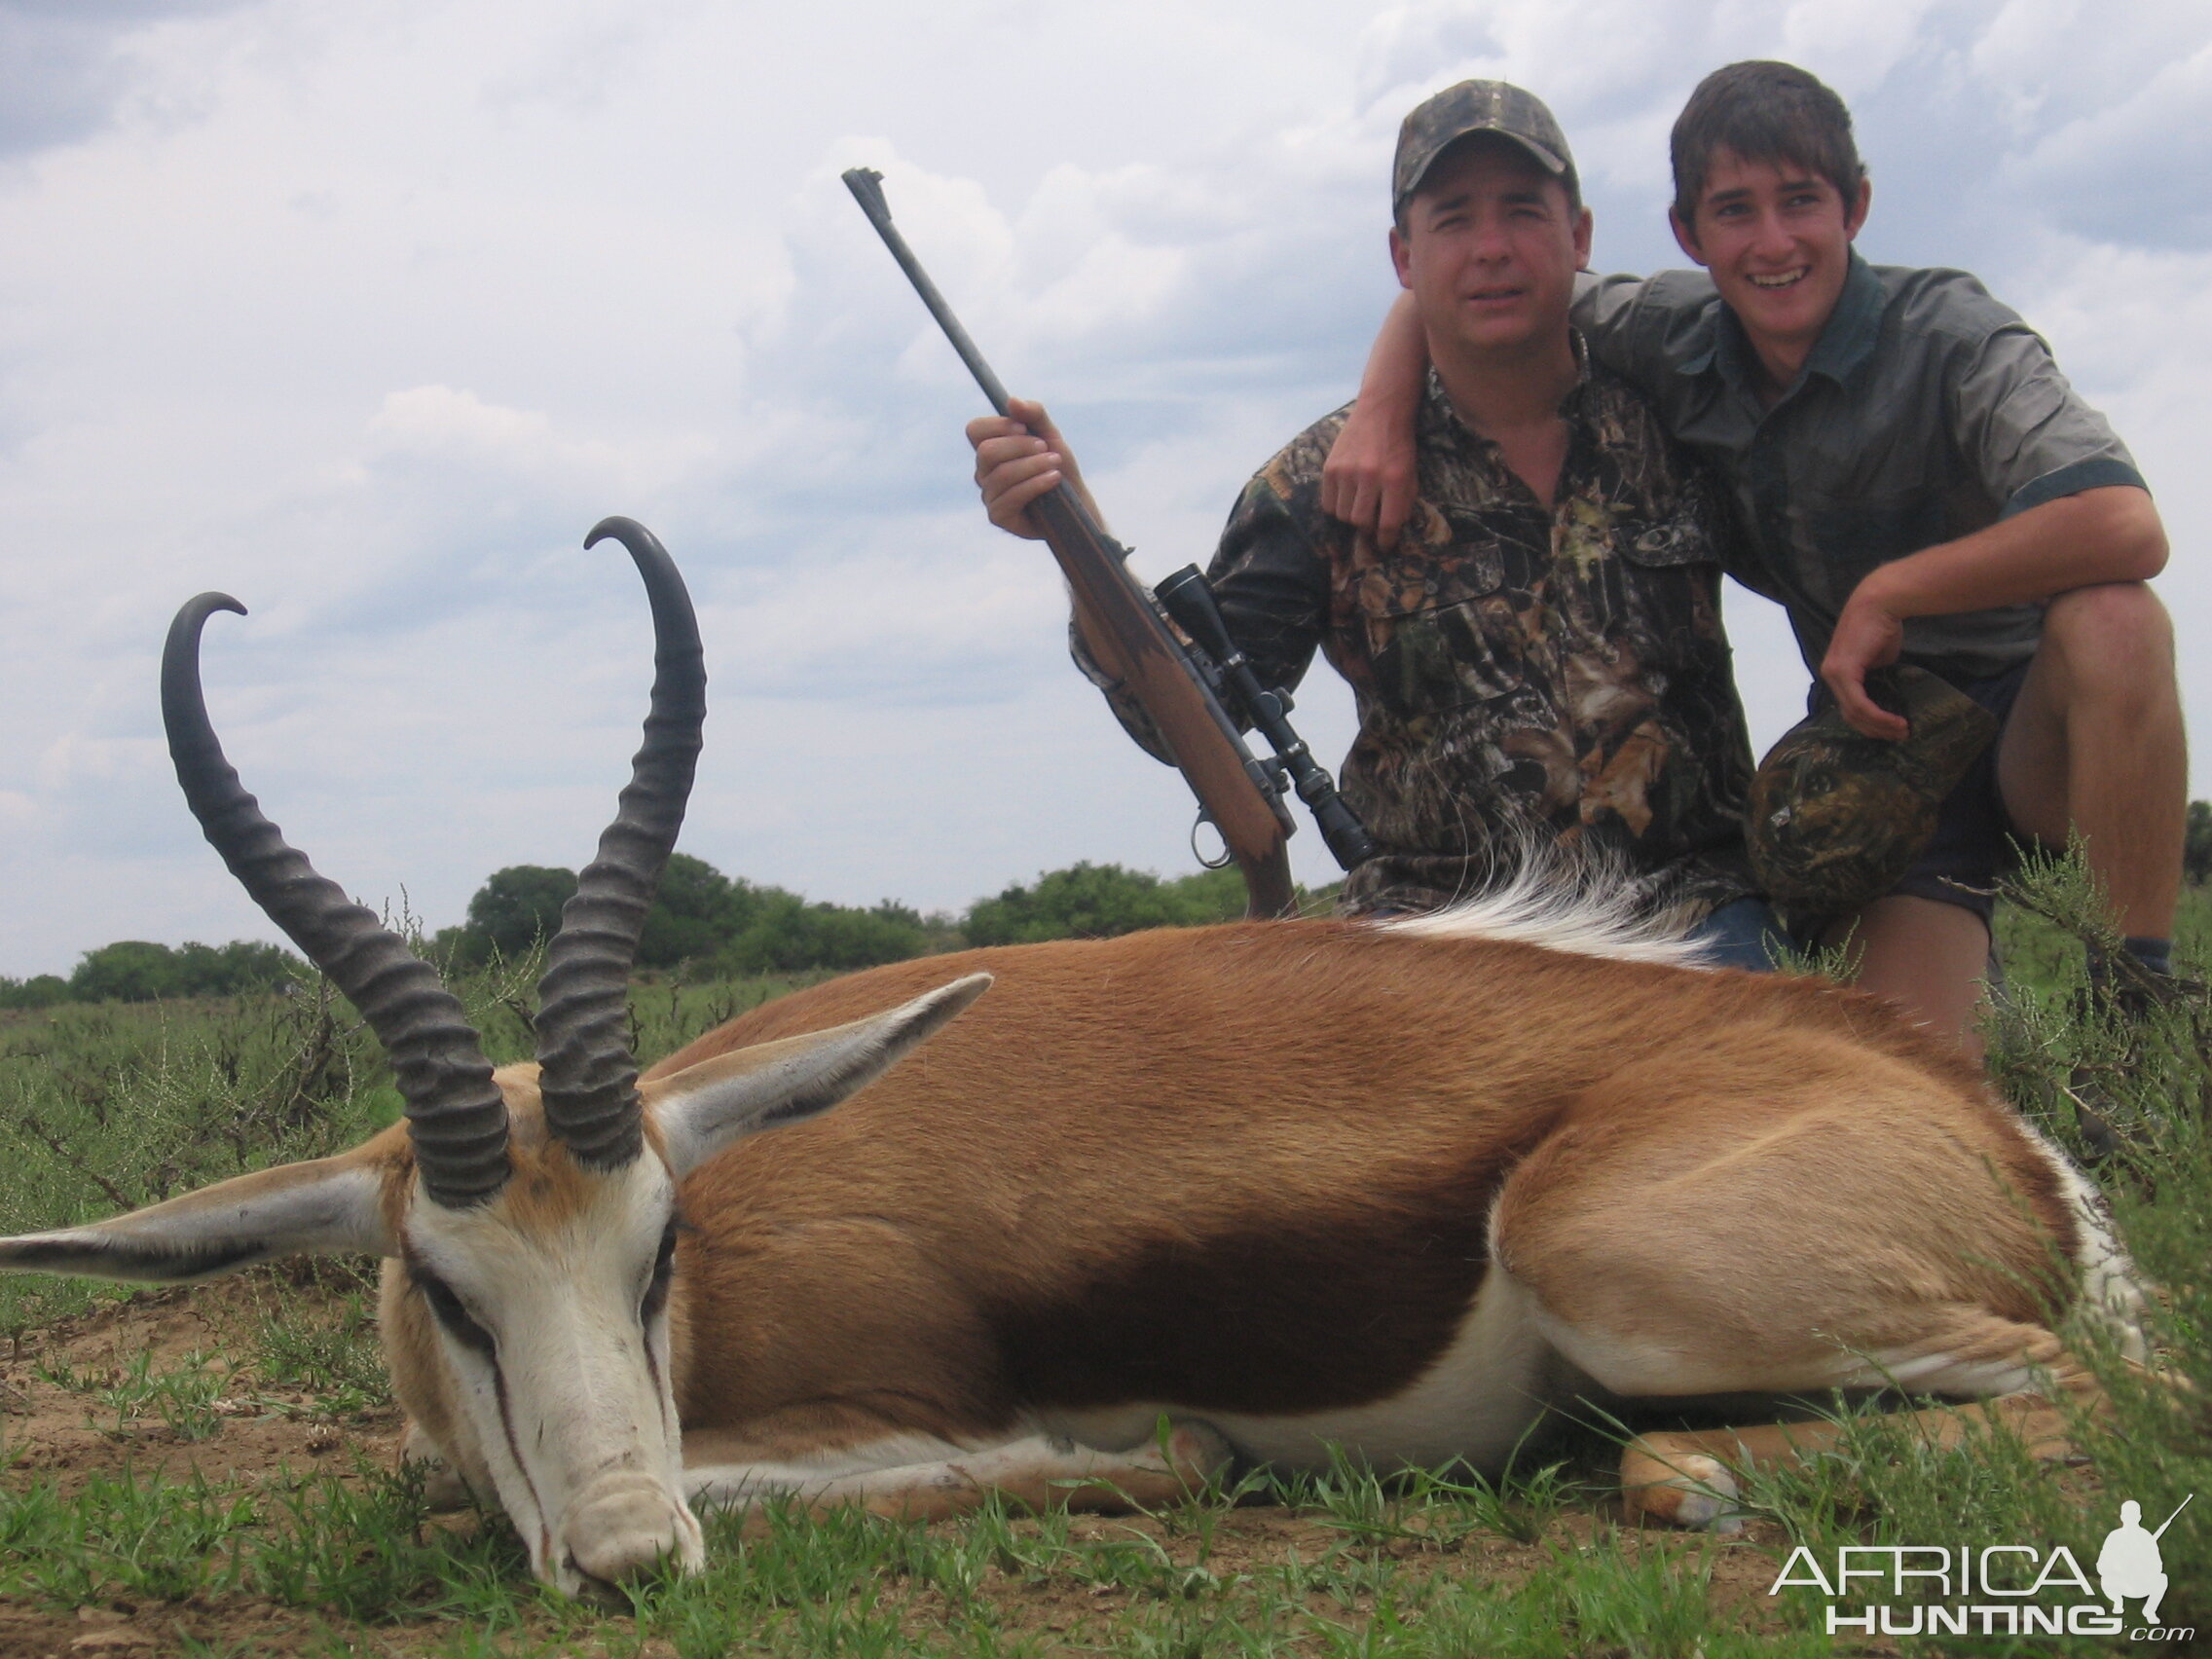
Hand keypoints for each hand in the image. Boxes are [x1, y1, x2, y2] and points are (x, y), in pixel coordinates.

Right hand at [965, 398, 1092, 540]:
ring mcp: (989, 495)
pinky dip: (1036, 484)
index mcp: (991, 449)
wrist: (1075, 505)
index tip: (1024, 428)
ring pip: (1002, 474)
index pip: (975, 430)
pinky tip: (1054, 479)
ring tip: (1056, 464)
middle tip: (1046, 448)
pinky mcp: (998, 516)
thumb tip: (1012, 400)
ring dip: (1034, 465)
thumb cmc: (1059, 468)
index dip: (998, 425)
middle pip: (987, 451)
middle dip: (1021, 446)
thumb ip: (1034, 415)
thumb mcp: (1051, 436)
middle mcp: (984, 472)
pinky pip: (1011, 496)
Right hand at [1320, 395, 1417, 550]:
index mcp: (1395, 479)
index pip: (1388, 523)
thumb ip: (1402, 503)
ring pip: (1343, 515)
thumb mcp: (1411, 474)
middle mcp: (1370, 476)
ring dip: (1351, 516)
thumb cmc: (1400, 446)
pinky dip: (1336, 506)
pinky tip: (1345, 497)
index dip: (1386, 540)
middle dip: (1367, 527)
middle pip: (1361, 522)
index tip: (1384, 545)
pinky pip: (1327, 502)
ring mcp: (1347, 471)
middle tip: (1370, 521)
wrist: (1381, 412)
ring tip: (1358, 505)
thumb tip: (1389, 532)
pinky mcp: (1330, 467)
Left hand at [1820, 582, 1909, 740]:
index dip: (1870, 722)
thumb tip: (1882, 694)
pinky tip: (1895, 720)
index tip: (1892, 729)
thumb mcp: (1878, 658)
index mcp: (1835, 673)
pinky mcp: (1844, 672)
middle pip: (1850, 715)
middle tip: (1899, 735)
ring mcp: (1833, 674)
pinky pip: (1860, 703)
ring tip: (1902, 730)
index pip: (1849, 706)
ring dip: (1880, 725)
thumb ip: (1874, 677)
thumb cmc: (1881, 626)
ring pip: (1855, 712)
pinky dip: (1878, 715)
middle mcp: (1829, 675)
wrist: (1880, 603)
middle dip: (1876, 729)